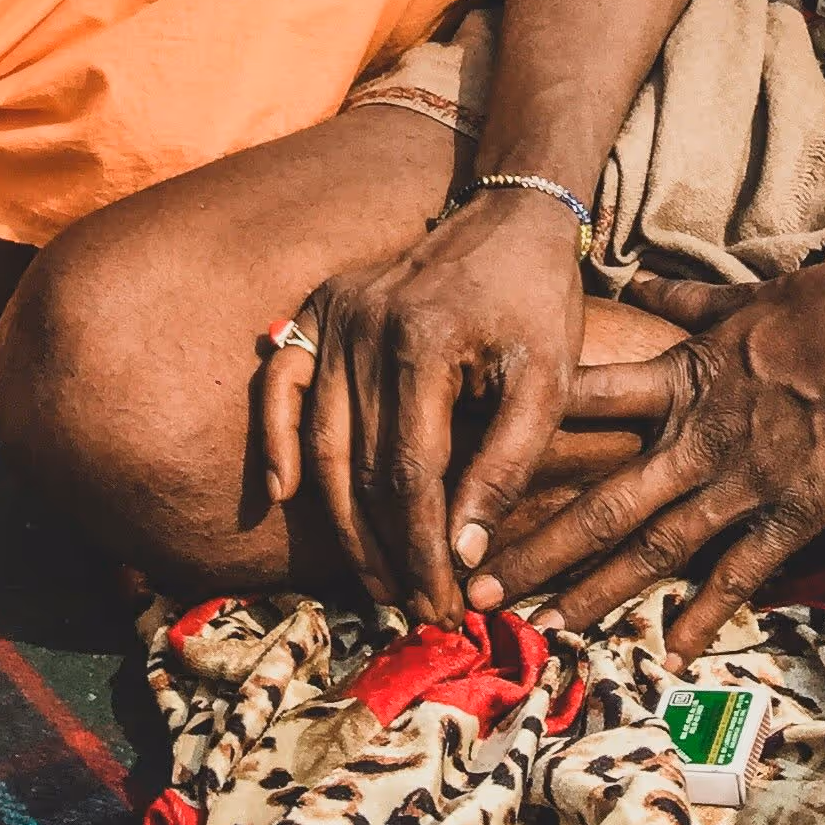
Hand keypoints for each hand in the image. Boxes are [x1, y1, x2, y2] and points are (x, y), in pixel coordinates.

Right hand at [257, 190, 589, 619]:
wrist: (512, 215)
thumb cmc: (537, 302)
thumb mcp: (549, 383)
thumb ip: (507, 467)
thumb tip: (461, 555)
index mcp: (423, 341)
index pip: (409, 473)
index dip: (422, 549)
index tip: (443, 604)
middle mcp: (365, 324)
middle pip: (358, 468)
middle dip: (386, 551)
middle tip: (414, 609)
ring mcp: (336, 313)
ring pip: (321, 442)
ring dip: (342, 521)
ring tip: (376, 581)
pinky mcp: (321, 306)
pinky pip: (282, 381)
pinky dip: (276, 437)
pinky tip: (280, 493)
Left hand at [487, 255, 824, 659]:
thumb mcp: (740, 297)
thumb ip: (680, 303)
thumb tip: (634, 280)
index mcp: (682, 374)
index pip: (580, 406)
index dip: (519, 440)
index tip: (468, 472)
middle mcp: (700, 432)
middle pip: (600, 500)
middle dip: (535, 547)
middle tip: (476, 588)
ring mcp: (747, 476)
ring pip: (656, 547)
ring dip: (597, 592)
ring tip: (545, 631)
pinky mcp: (797, 508)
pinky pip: (741, 572)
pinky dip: (706, 613)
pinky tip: (671, 651)